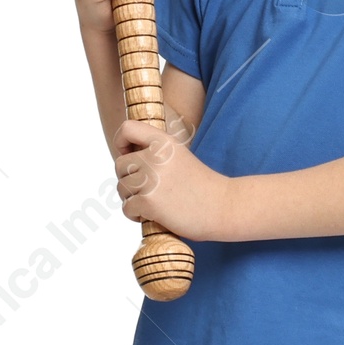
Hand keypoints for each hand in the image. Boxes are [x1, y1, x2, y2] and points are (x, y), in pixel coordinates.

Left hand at [114, 117, 235, 241]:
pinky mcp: (149, 201)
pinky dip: (136, 215)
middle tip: (148, 190)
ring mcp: (151, 179)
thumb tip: (123, 155)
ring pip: (121, 188)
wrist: (224, 208)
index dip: (121, 142)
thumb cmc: (201, 186)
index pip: (127, 128)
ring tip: (154, 203)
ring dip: (132, 199)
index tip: (129, 155)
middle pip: (119, 165)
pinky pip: (127, 208)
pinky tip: (155, 216)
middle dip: (128, 179)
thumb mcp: (179, 157)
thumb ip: (155, 153)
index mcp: (164, 142)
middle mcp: (155, 156)